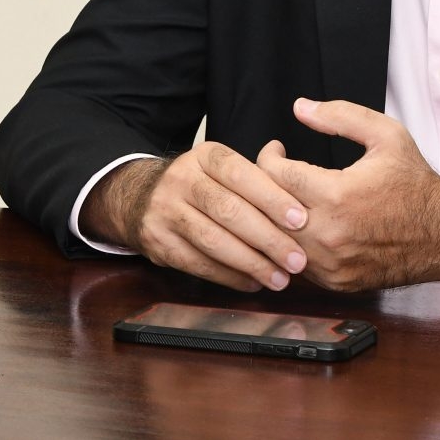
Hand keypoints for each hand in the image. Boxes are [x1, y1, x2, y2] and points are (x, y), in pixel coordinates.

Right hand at [81, 144, 309, 291]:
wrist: (139, 199)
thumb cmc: (198, 186)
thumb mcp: (219, 167)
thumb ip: (256, 173)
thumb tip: (291, 166)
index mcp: (204, 157)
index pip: (240, 173)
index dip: (271, 198)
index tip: (300, 220)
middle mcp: (181, 179)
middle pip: (228, 210)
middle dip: (268, 238)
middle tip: (297, 260)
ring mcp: (165, 211)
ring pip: (212, 240)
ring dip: (251, 263)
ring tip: (280, 278)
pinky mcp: (158, 242)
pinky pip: (198, 263)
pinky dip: (229, 277)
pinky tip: (252, 283)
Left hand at [254, 97, 439, 290]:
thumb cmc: (416, 183)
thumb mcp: (386, 135)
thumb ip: (341, 116)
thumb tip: (300, 107)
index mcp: (336, 196)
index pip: (274, 175)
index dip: (268, 157)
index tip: (276, 150)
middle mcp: (328, 234)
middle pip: (266, 209)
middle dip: (263, 186)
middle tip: (271, 171)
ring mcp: (330, 264)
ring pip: (275, 239)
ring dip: (273, 217)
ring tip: (282, 196)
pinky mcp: (335, 281)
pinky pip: (293, 262)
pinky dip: (290, 243)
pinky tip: (299, 224)